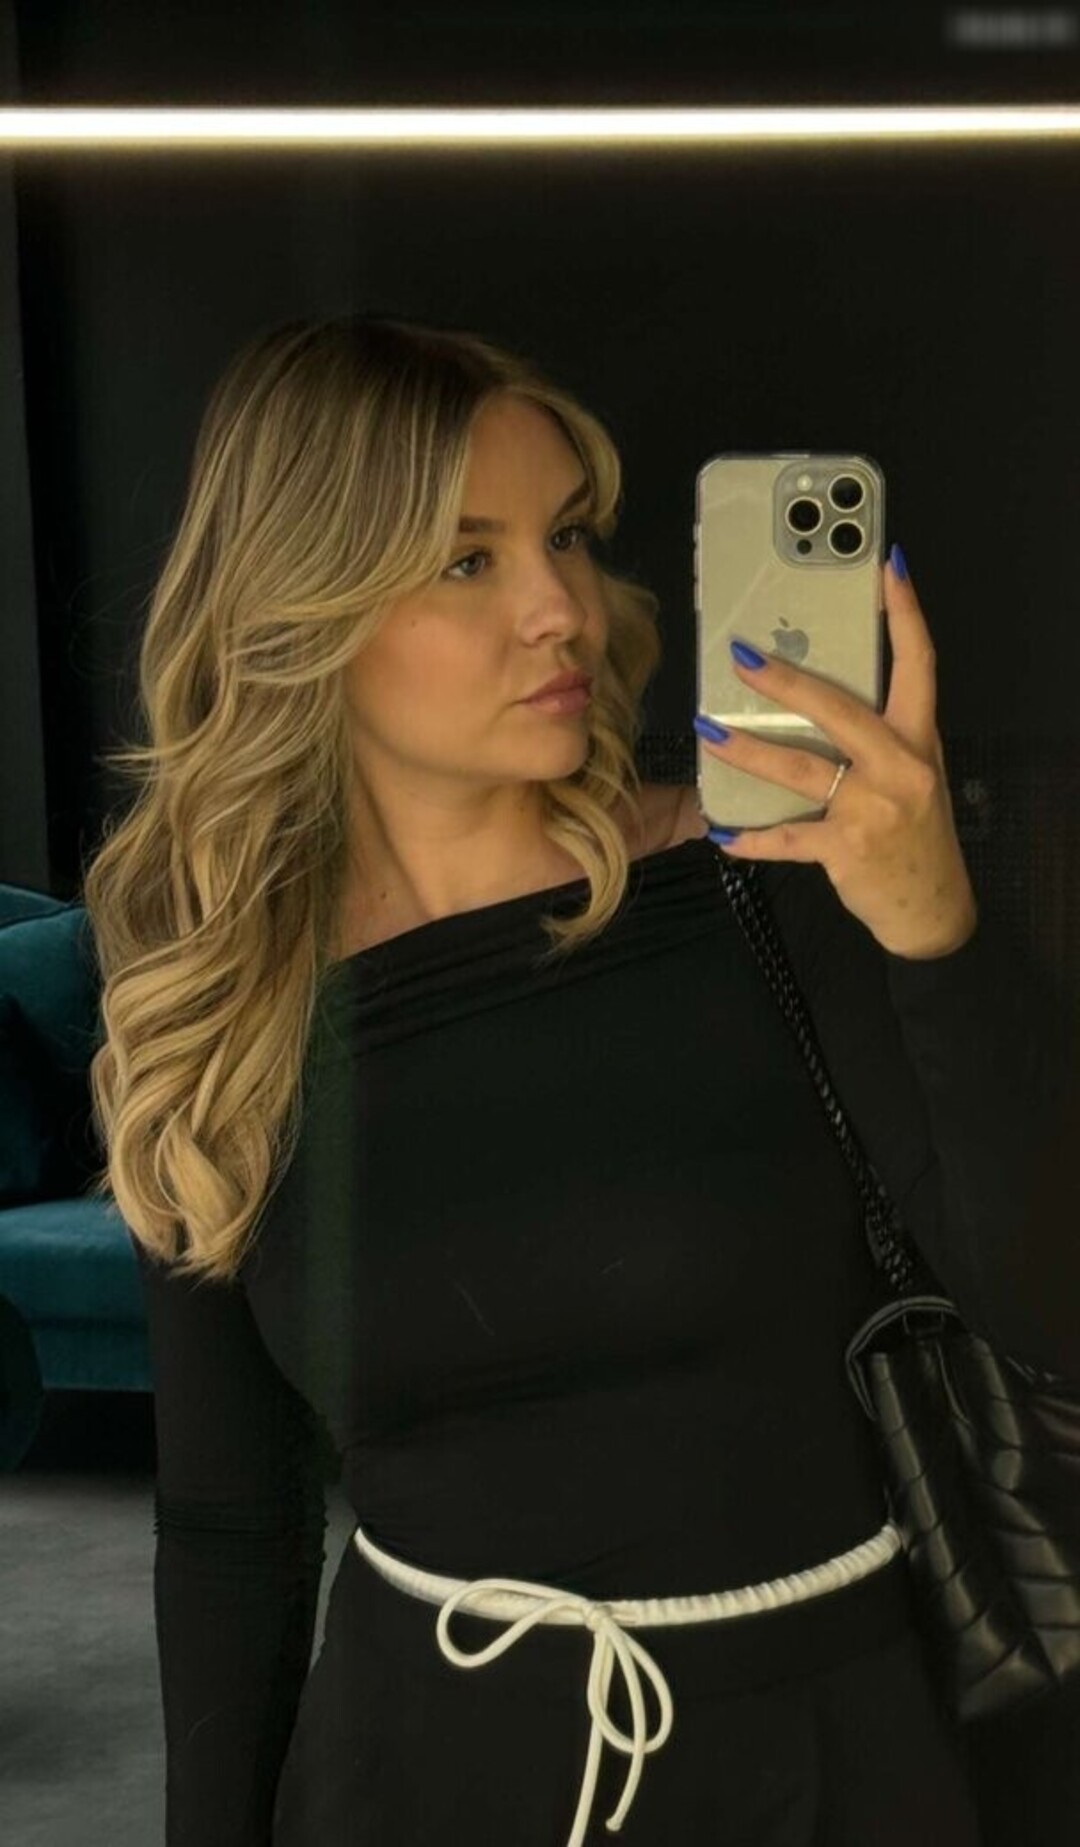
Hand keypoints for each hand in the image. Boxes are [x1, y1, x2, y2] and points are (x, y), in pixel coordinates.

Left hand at [695, 550, 978, 958]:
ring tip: (708, 732)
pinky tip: (722, 831)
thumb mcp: (912, 774)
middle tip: (743, 658)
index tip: (886, 566)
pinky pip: (788, 838)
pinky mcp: (848, 848)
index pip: (918, 663)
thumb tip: (816, 695)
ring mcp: (875, 808)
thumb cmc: (913, 833)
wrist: (932, 907)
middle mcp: (901, 766)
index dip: (905, 612)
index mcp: (918, 738)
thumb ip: (877, 737)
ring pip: (802, 769)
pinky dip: (751, 836)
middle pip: (841, 709)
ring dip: (748, 750)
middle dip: (788, 682)